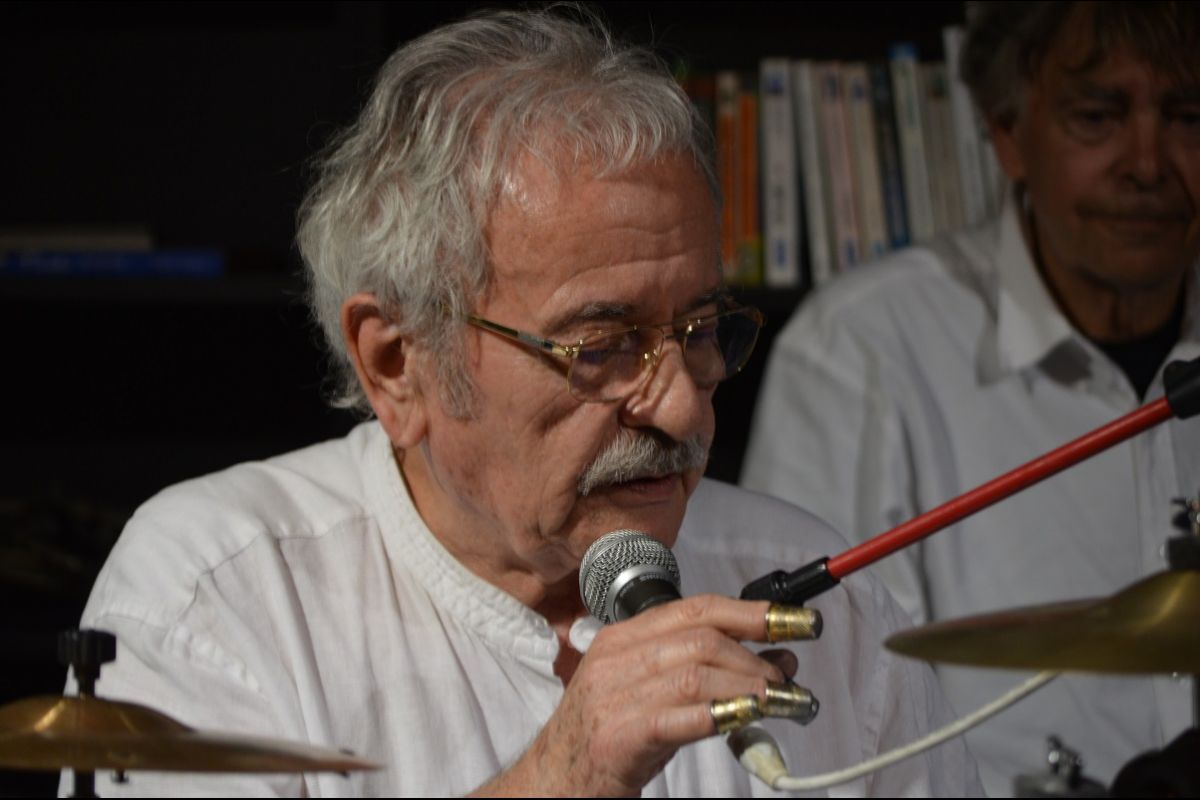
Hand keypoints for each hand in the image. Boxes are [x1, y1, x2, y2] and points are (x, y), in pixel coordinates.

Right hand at [474, 594, 795, 796]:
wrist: (554, 781)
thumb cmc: (607, 737)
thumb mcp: (655, 695)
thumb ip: (708, 674)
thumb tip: (776, 660)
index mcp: (622, 639)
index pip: (696, 608)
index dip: (750, 613)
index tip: (792, 621)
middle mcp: (616, 659)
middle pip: (701, 637)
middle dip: (755, 655)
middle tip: (786, 678)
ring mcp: (614, 696)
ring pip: (696, 672)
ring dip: (748, 686)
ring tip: (778, 702)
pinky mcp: (619, 736)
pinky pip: (679, 716)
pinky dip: (721, 713)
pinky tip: (747, 718)